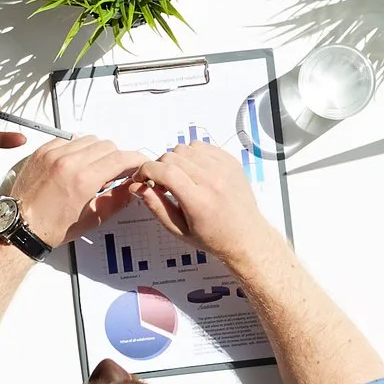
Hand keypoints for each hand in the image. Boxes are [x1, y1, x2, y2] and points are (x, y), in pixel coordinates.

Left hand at [11, 134, 153, 248]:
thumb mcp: (93, 218)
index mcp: (83, 179)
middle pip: (107, 145)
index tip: (140, 164)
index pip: (120, 158)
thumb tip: (132, 187)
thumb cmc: (52, 227)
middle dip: (116, 158)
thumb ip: (117, 199)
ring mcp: (53, 154)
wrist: (21, 226)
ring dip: (97, 152)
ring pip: (89, 139)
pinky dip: (77, 149)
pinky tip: (75, 164)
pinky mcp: (42, 151)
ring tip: (93, 169)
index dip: (135, 160)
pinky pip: (69, 139)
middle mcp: (68, 161)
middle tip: (114, 173)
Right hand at [130, 134, 276, 270]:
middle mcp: (213, 180)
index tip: (141, 177)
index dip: (146, 171)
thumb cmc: (213, 237)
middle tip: (161, 183)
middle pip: (172, 157)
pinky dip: (192, 155)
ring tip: (179, 178)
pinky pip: (202, 146)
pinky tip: (194, 171)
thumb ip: (156, 206)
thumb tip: (137, 187)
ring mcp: (224, 168)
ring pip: (186, 148)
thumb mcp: (178, 230)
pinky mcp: (231, 162)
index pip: (165, 171)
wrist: (246, 237)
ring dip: (176, 160)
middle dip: (159, 167)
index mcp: (199, 201)